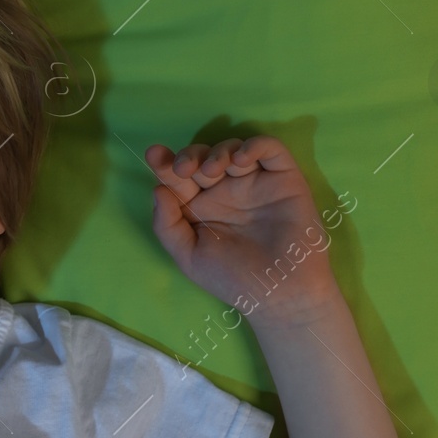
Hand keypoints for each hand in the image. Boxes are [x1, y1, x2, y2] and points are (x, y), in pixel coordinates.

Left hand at [146, 135, 340, 326]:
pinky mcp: (283, 178)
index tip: (154, 155)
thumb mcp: (189, 256)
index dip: (164, 163)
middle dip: (189, 155)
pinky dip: (254, 145)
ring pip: (231, 149)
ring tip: (212, 171)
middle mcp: (225, 190)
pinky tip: (240, 161)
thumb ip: (167, 225)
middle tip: (184, 169)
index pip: (178, 178)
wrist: (280, 292)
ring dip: (217, 152)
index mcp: (199, 207)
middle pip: (202, 158)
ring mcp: (254, 182)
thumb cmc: (233, 278)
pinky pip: (269, 149)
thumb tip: (157, 189)